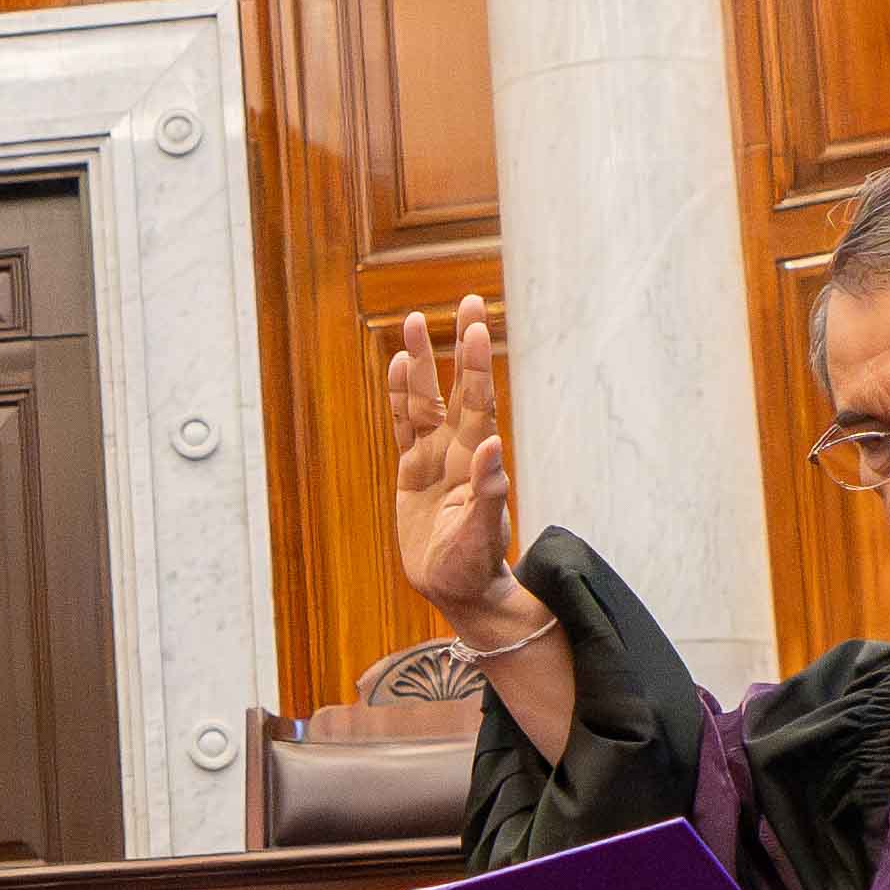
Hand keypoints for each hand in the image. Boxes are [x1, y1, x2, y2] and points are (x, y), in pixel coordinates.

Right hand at [375, 301, 535, 631]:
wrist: (459, 589)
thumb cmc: (475, 566)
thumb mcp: (482, 535)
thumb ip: (487, 491)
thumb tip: (491, 446)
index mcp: (476, 462)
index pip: (477, 403)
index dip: (476, 365)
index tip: (477, 326)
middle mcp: (457, 451)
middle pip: (459, 388)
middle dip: (461, 347)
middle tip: (469, 300)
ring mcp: (434, 458)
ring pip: (425, 401)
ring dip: (422, 363)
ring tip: (414, 320)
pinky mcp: (413, 472)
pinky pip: (404, 427)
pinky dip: (400, 397)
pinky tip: (399, 368)